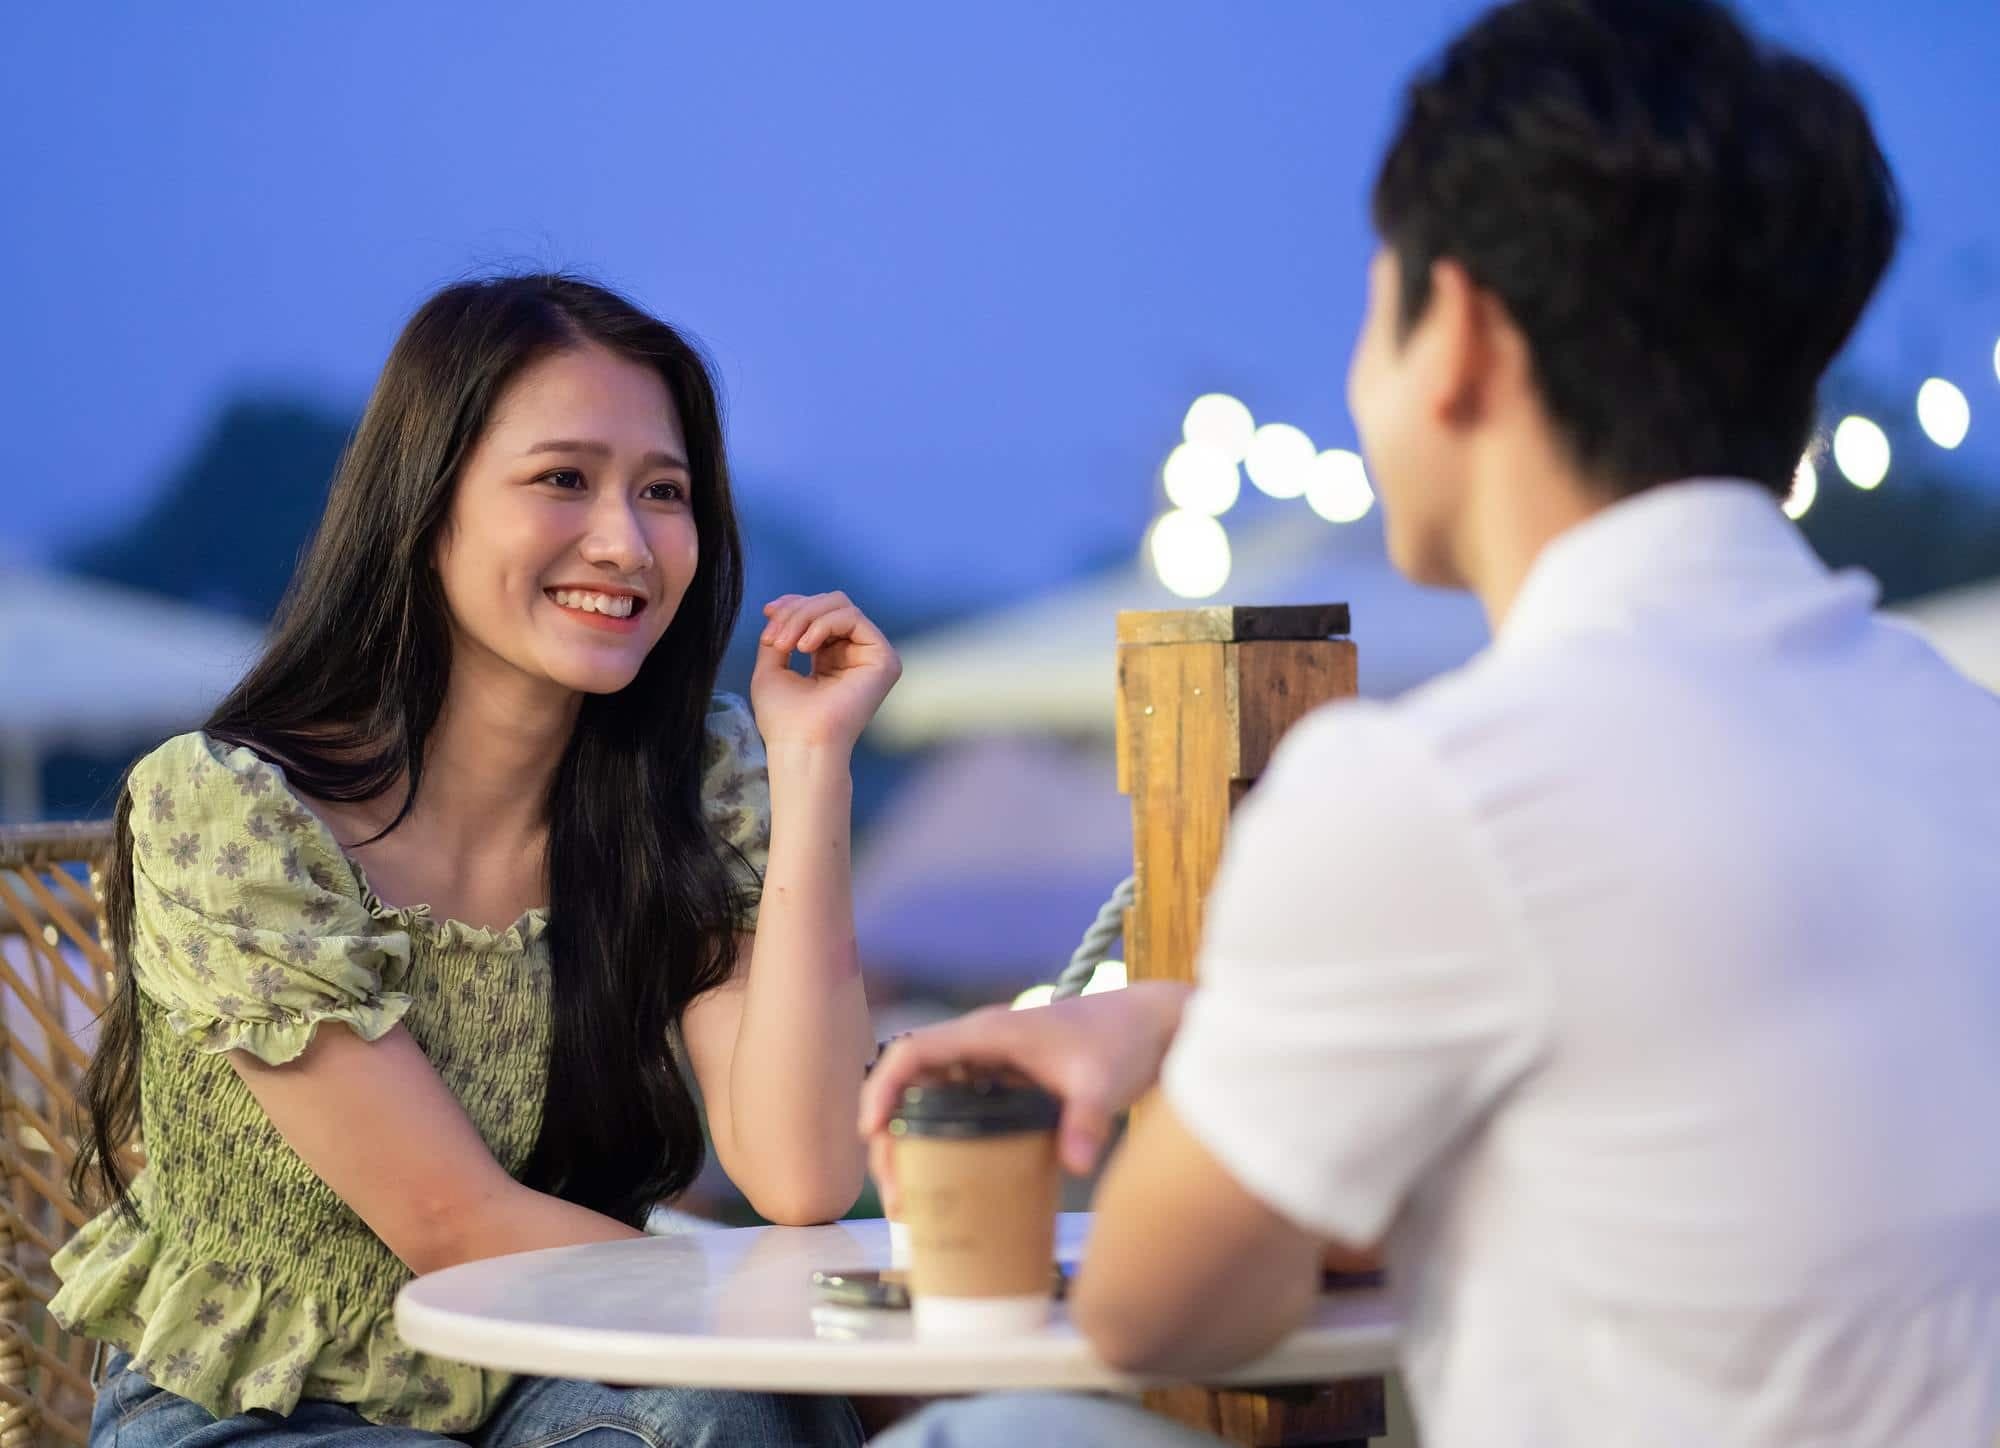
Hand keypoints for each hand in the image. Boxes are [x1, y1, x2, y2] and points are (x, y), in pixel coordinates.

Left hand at [751, 592, 901, 753]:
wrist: (799, 744)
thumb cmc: (784, 717)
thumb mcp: (771, 667)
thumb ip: (779, 634)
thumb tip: (780, 609)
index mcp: (832, 657)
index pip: (820, 612)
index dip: (794, 604)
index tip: (767, 613)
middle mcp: (855, 654)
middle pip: (831, 603)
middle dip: (796, 611)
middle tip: (774, 638)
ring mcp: (872, 656)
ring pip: (840, 606)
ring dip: (804, 618)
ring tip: (784, 645)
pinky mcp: (883, 659)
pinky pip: (853, 618)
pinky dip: (822, 625)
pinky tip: (804, 648)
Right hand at [858, 983, 1192, 1183]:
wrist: (1153, 1026)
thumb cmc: (1124, 1041)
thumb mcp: (1105, 1081)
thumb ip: (1088, 1120)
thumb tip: (1077, 1165)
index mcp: (990, 1033)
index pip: (914, 1051)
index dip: (884, 1088)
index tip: (873, 1133)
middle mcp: (982, 1045)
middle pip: (912, 1084)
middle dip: (890, 1135)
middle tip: (895, 1191)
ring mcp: (993, 1064)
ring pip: (930, 1099)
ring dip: (910, 1142)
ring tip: (910, 1198)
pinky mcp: (1007, 1083)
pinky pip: (957, 1109)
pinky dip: (940, 1140)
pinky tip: (946, 1183)